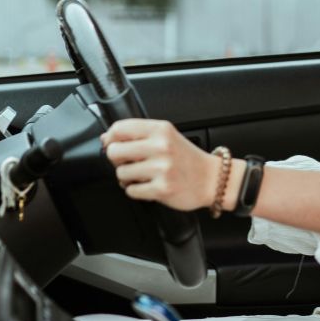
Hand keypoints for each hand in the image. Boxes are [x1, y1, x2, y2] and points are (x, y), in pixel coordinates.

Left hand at [101, 119, 223, 211]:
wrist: (213, 179)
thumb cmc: (188, 159)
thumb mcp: (167, 136)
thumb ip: (139, 135)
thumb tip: (106, 138)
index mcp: (161, 129)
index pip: (119, 128)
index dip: (110, 138)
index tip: (113, 145)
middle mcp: (161, 146)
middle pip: (114, 151)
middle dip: (117, 161)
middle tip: (128, 163)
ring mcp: (162, 168)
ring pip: (121, 174)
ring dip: (127, 178)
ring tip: (142, 177)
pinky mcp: (162, 189)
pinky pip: (132, 191)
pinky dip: (137, 191)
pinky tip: (149, 186)